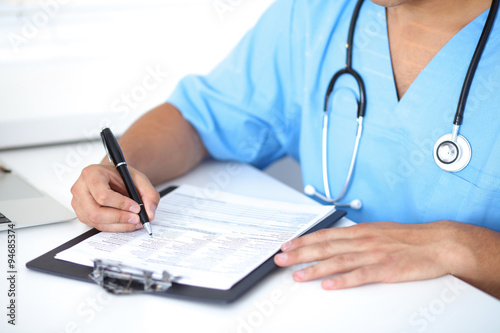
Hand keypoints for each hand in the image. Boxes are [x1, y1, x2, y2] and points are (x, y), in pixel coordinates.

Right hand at [71, 164, 159, 231]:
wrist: (113, 178)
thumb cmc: (122, 176)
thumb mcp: (139, 179)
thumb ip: (149, 195)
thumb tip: (149, 214)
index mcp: (91, 174)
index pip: (102, 194)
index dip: (121, 204)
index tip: (136, 208)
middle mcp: (80, 188)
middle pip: (95, 212)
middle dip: (119, 218)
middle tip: (137, 219)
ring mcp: (79, 203)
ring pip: (96, 221)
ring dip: (118, 225)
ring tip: (135, 221)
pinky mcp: (82, 214)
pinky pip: (97, 226)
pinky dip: (115, 227)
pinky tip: (126, 223)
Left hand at [274, 221, 465, 289]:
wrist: (438, 243)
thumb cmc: (409, 238)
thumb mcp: (378, 231)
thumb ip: (357, 236)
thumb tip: (337, 241)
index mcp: (361, 231)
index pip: (325, 235)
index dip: (304, 241)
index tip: (287, 245)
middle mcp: (363, 241)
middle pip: (325, 247)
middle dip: (300, 254)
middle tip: (281, 259)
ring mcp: (374, 255)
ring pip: (338, 261)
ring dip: (315, 269)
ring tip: (297, 275)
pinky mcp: (386, 270)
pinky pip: (361, 276)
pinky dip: (343, 281)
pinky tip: (328, 285)